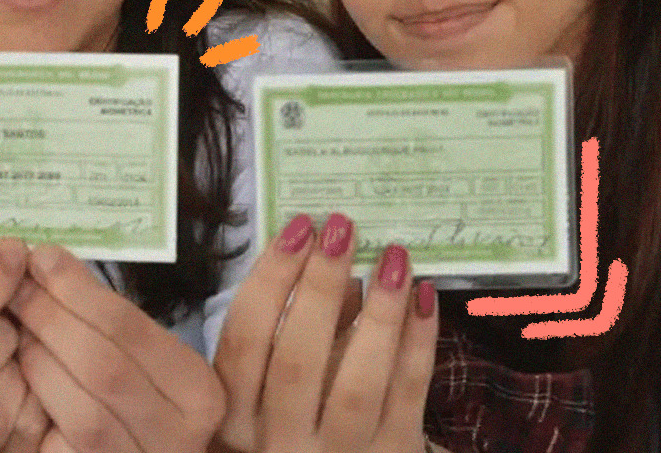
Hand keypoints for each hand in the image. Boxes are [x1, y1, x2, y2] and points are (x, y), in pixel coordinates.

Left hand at [8, 245, 223, 452]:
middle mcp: (181, 433)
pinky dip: (37, 406)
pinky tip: (16, 376)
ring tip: (14, 328)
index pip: (131, 327)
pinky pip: (61, 444)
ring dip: (39, 362)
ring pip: (84, 411)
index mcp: (199, 389)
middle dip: (51, 319)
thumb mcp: (144, 364)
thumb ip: (112, 323)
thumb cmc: (137, 405)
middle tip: (14, 287)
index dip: (79, 289)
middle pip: (105, 365)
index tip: (41, 257)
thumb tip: (48, 262)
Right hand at [213, 213, 437, 452]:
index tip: (299, 228)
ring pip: (357, 384)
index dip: (270, 280)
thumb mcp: (277, 386)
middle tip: (341, 229)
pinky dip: (418, 341)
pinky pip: (408, 393)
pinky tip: (423, 296)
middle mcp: (280, 442)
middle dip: (320, 286)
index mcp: (236, 417)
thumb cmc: (299, 425)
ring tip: (393, 257)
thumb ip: (298, 329)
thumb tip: (331, 259)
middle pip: (297, 360)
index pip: (244, 342)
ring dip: (379, 313)